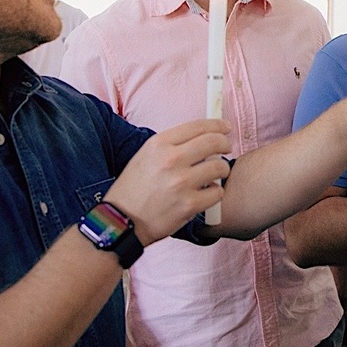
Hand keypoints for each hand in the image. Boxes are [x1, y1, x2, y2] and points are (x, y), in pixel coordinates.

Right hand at [106, 119, 231, 245]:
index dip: (218, 125)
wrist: (120, 221)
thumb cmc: (134, 189)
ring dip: (221, 170)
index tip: (225, 127)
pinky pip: (217, 193)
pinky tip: (205, 194)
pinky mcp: (189, 205)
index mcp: (159, 144)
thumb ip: (172, 145)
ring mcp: (181, 183)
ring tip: (213, 176)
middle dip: (225, 144)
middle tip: (226, 148)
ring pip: (220, 167)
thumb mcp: (146, 156)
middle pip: (214, 142)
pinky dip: (215, 193)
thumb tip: (203, 136)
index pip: (198, 126)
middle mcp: (171, 160)